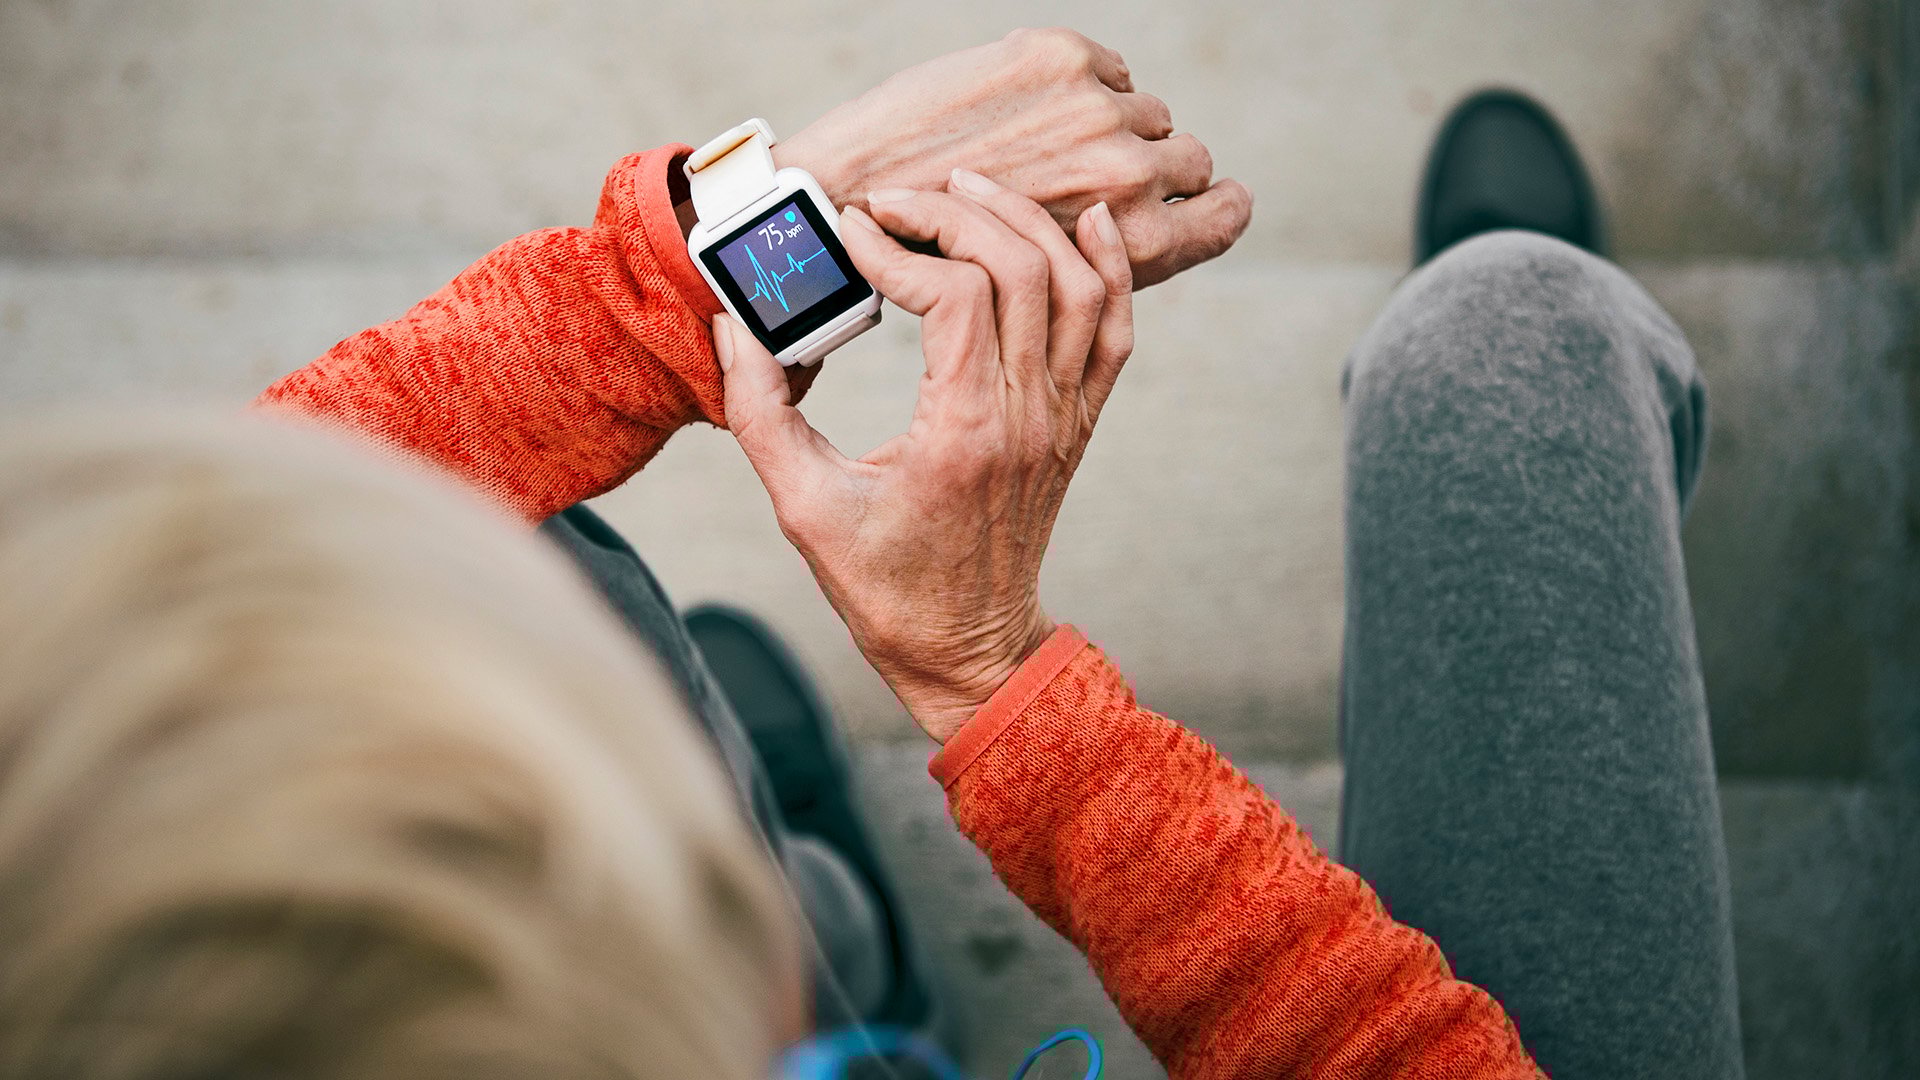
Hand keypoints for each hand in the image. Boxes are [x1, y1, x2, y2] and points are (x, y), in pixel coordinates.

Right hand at [714, 171, 1132, 741]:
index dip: (897, 248)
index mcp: (963, 433)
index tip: (848, 236)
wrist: (968, 650)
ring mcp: (1063, 418)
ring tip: (964, 191)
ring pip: (1077, 285)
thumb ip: (762, 414)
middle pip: (1019, 269)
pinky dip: (1111, 268)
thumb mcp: (803, 509)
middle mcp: (1028, 416)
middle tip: (894, 202)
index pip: (952, 295)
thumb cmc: (886, 588)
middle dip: (954, 214)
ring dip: (1026, 223)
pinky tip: (1089, 222)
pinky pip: (1115, 329)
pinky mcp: (1078, 423)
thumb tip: (735, 328)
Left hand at [774, 27, 1249, 287]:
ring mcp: (1096, 112)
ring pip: (1146, 110)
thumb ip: (1107, 270)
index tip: (1207, 200)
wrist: (852, 200)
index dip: (1219, 206)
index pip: (1226, 213)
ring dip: (1110, 128)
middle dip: (1154, 167)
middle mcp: (1126, 176)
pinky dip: (1078, 87)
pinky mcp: (1061, 60)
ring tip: (1047, 154)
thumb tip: (1146, 232)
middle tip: (1096, 181)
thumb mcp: (1046, 306)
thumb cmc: (939, 269)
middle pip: (1190, 157)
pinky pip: (1109, 68)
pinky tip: (1025, 116)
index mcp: (1135, 247)